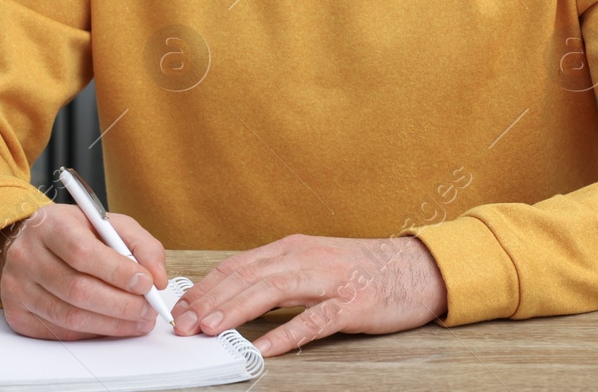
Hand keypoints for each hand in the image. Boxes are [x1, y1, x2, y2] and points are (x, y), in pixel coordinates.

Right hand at [0, 203, 169, 340]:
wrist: (31, 245)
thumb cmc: (75, 233)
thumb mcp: (109, 224)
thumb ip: (141, 244)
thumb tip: (157, 277)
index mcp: (49, 224)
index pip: (82, 252)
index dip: (118, 271)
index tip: (147, 283)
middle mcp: (26, 255)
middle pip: (77, 289)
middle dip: (121, 304)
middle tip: (149, 310)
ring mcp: (17, 287)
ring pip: (69, 316)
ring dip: (111, 324)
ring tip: (138, 320)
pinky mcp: (17, 314)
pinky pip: (60, 332)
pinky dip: (92, 332)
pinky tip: (112, 325)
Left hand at [170, 233, 445, 356]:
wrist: (418, 269)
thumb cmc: (364, 271)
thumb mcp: (315, 265)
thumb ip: (279, 276)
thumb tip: (234, 296)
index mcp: (294, 249)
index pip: (237, 265)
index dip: (205, 287)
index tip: (180, 308)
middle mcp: (307, 258)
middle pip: (247, 275)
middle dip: (210, 300)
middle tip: (183, 324)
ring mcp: (330, 279)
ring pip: (272, 290)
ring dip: (237, 309)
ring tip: (211, 329)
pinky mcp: (352, 304)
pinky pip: (313, 320)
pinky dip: (285, 334)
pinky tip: (263, 347)